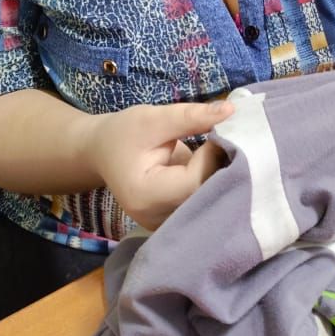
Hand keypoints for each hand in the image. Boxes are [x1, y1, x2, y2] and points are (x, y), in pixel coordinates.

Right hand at [90, 100, 233, 230]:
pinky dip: (214, 184)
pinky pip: (205, 203)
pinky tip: (212, 166)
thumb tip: (231, 111)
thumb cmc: (123, 134)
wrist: (103, 152)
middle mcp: (156, 218)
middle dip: (222, 167)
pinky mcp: (176, 221)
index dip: (212, 156)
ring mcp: (167, 224)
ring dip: (221, 176)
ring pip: (210, 202)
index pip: (195, 181)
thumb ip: (190, 117)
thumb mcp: (152, 119)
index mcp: (145, 195)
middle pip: (206, 196)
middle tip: (226, 141)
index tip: (215, 133)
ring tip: (219, 152)